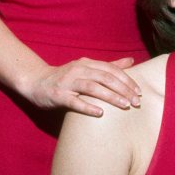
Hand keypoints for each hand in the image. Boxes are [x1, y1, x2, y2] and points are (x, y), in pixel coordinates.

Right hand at [25, 57, 141, 114]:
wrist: (36, 82)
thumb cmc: (66, 77)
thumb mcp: (87, 68)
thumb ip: (109, 66)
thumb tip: (131, 61)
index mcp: (87, 63)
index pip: (111, 70)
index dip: (127, 80)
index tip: (139, 91)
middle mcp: (78, 70)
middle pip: (105, 78)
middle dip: (123, 89)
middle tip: (136, 101)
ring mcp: (67, 82)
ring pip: (92, 88)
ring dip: (110, 96)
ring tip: (125, 105)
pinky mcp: (58, 95)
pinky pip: (74, 101)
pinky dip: (88, 107)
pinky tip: (100, 113)